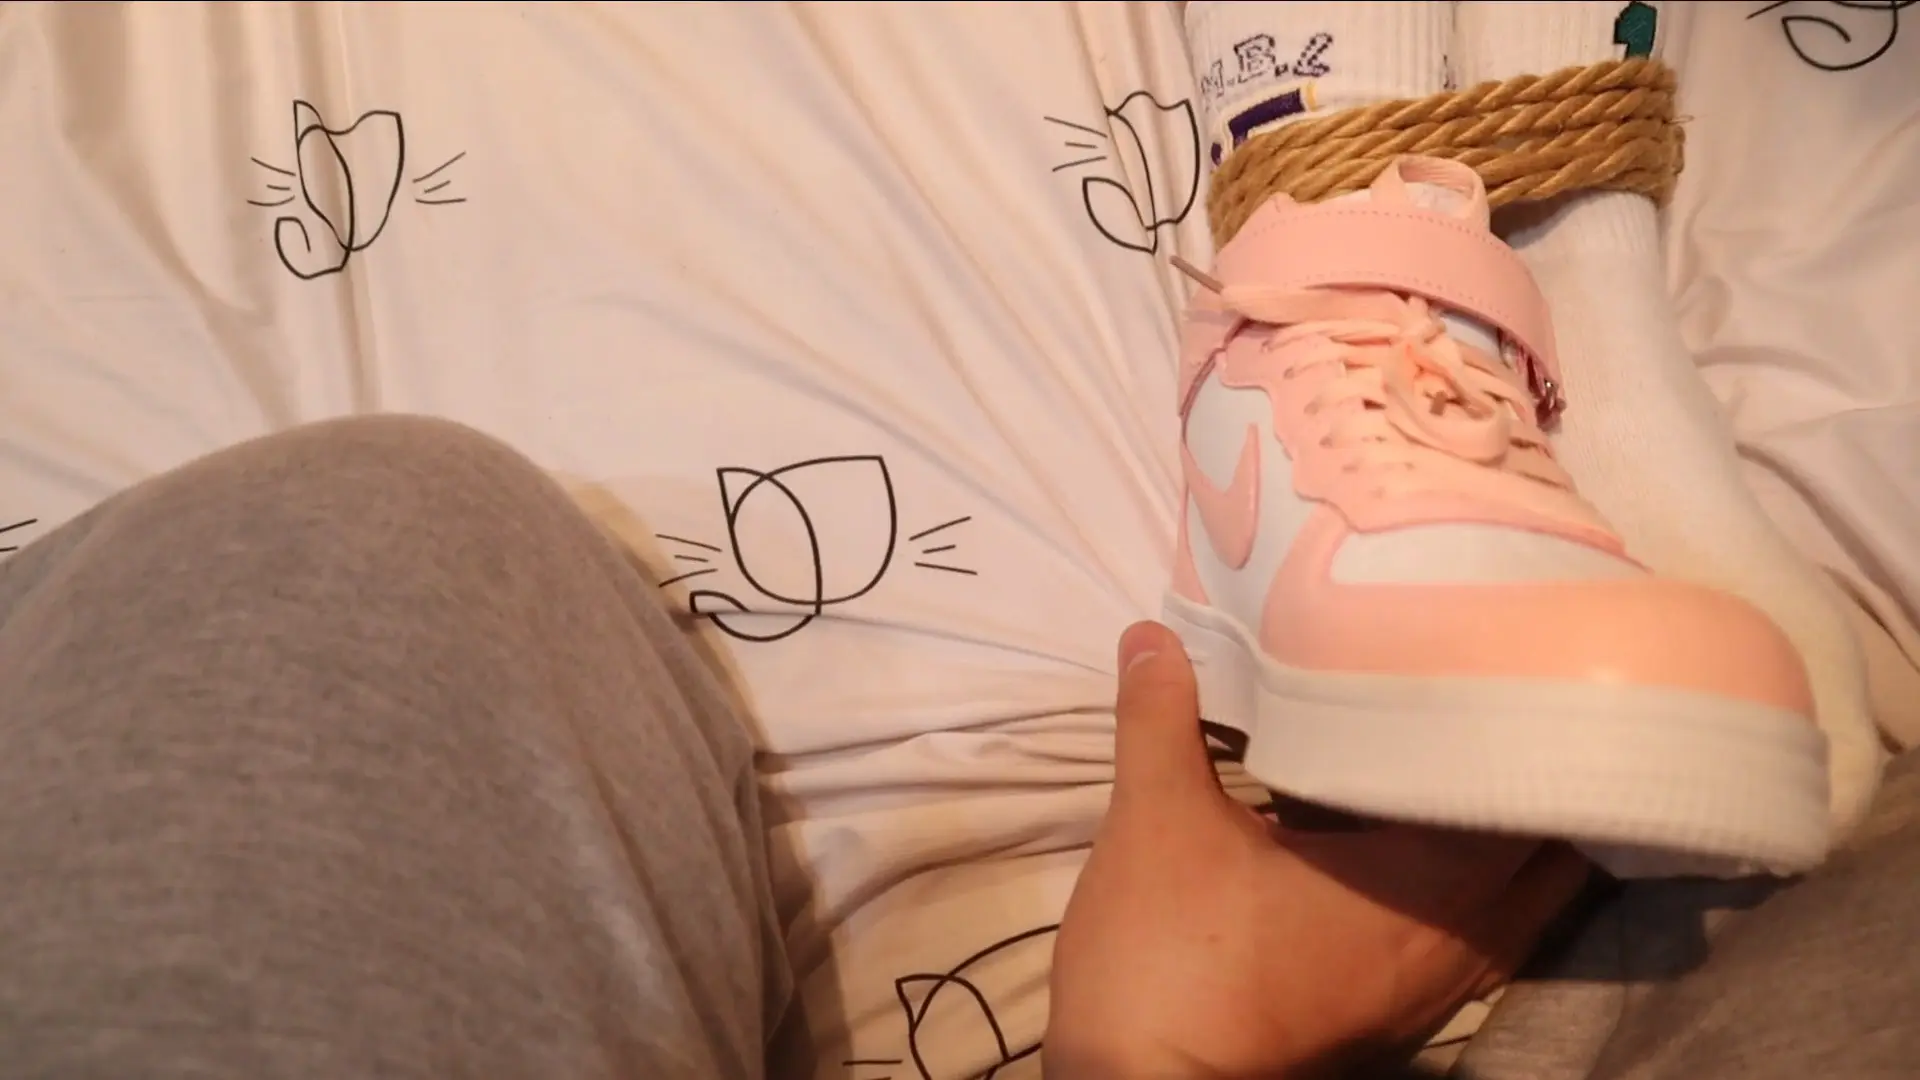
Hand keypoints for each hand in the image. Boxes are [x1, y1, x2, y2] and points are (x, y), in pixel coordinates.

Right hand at [1044, 622, 1592, 1078]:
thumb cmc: (1166, 958)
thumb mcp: (1155, 822)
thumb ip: (1160, 718)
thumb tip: (1149, 634)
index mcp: (1424, 888)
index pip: (1535, 802)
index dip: (1539, 736)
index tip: (1529, 672)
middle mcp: (1454, 946)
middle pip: (1552, 859)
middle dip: (1537, 786)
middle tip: (1508, 707)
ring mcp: (1430, 994)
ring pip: (1518, 908)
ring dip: (1508, 845)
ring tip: (1476, 767)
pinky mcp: (1397, 1023)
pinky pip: (1476, 943)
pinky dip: (1471, 893)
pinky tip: (1418, 849)